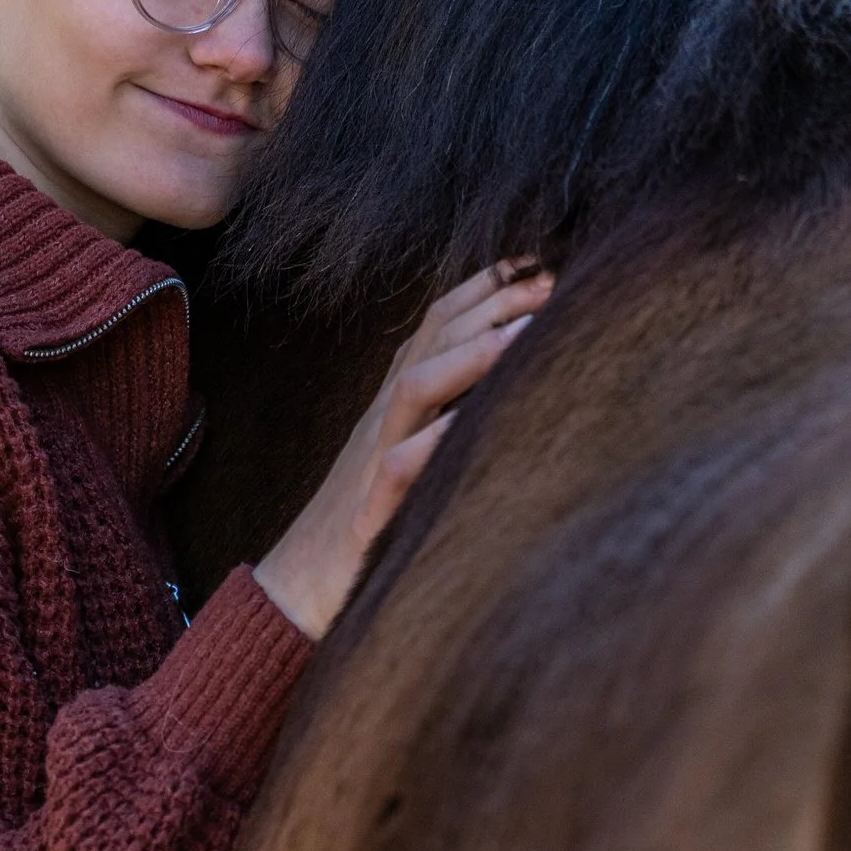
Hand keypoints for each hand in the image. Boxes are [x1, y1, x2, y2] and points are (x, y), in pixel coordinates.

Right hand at [254, 262, 552, 639]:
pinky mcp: (369, 510)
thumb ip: (448, 416)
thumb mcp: (411, 457)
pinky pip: (401, 467)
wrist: (296, 588)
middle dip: (493, 302)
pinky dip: (437, 440)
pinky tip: (476, 425)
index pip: (439, 322)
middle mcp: (385, 417)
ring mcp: (372, 457)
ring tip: (529, 330)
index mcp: (397, 402)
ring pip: (416, 386)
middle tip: (553, 280)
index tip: (542, 261)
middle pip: (433, 336)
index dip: (486, 286)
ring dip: (472, 353)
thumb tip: (516, 384)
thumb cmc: (368, 524)